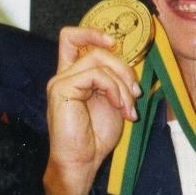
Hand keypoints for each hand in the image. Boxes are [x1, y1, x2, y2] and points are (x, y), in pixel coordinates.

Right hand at [44, 26, 140, 194]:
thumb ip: (115, 80)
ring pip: (98, 60)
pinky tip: (119, 107)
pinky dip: (114, 89)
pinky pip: (96, 75)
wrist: (82, 162)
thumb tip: (131, 62)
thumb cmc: (96, 136)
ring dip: (122, 83)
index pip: (72, 38)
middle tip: (135, 91)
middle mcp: (64, 74)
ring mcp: (60, 81)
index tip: (115, 43)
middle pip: (94, 47)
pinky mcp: (61, 89)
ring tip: (128, 107)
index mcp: (74, 75)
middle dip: (122, 66)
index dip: (92, 32)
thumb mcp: (113, 100)